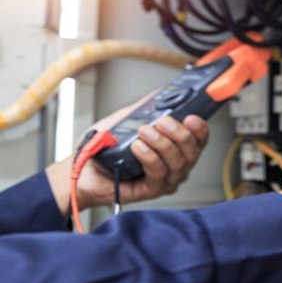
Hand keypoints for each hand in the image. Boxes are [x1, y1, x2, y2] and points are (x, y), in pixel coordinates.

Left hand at [46, 99, 209, 213]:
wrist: (81, 169)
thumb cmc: (104, 148)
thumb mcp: (128, 120)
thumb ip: (146, 108)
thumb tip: (161, 92)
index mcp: (177, 149)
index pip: (199, 140)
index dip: (199, 129)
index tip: (191, 117)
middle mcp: (176, 166)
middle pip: (192, 152)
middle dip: (180, 134)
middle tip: (162, 121)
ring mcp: (166, 180)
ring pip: (177, 163)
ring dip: (162, 144)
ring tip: (144, 132)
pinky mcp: (151, 191)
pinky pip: (158, 174)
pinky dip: (149, 157)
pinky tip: (138, 147)